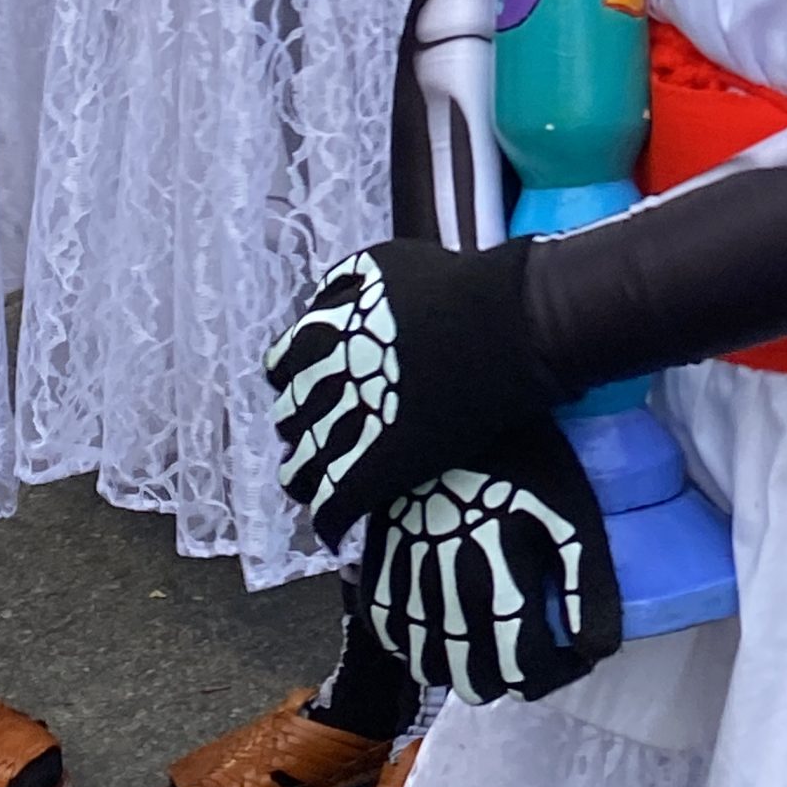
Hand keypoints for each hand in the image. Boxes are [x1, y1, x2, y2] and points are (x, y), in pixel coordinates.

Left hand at [267, 237, 546, 548]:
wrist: (504, 327)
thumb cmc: (455, 285)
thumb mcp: (386, 264)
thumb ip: (345, 286)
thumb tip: (324, 304)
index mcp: (317, 337)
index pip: (281, 368)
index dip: (301, 379)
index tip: (324, 386)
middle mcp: (317, 387)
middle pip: (289, 419)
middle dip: (307, 426)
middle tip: (337, 430)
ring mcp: (340, 434)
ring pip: (298, 472)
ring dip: (312, 476)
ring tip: (335, 481)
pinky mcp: (368, 476)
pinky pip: (330, 513)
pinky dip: (332, 521)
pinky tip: (346, 522)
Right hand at [360, 419, 621, 704]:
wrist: (455, 396)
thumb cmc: (523, 451)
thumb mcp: (569, 509)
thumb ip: (586, 582)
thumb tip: (597, 647)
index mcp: (498, 580)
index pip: (525, 670)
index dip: (556, 676)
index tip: (571, 656)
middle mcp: (445, 592)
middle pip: (473, 680)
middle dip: (509, 674)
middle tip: (530, 645)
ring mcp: (404, 580)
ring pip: (428, 663)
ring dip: (461, 662)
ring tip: (489, 634)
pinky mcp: (376, 561)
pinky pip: (388, 628)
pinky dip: (415, 640)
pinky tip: (442, 619)